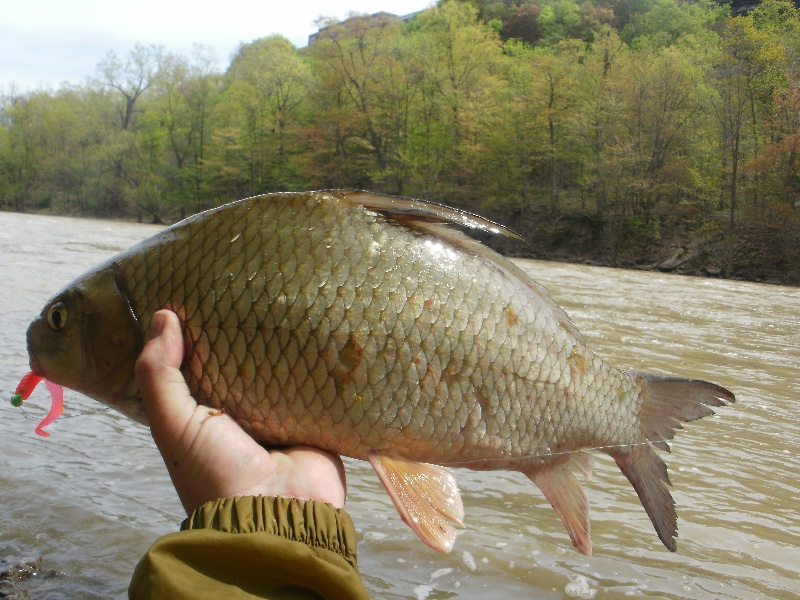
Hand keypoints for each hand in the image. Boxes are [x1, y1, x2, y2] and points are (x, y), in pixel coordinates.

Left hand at [134, 309, 346, 514]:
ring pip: (284, 369)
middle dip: (248, 331)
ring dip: (287, 343)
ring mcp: (284, 415)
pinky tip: (325, 326)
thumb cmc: (215, 473)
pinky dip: (321, 363)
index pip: (203, 363)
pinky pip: (320, 384)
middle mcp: (245, 412)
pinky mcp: (318, 418)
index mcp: (208, 413)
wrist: (276, 514)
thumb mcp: (175, 424)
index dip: (200, 332)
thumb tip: (163, 315)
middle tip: (255, 284)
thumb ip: (160, 375)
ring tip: (292, 295)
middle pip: (246, 362)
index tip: (204, 291)